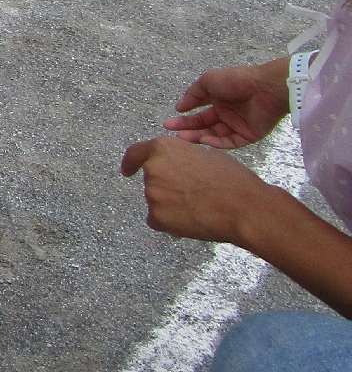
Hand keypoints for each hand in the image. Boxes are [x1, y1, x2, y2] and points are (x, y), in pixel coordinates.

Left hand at [122, 136, 273, 245]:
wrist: (244, 208)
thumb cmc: (232, 181)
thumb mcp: (205, 155)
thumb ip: (182, 158)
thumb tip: (176, 167)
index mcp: (163, 148)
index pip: (136, 153)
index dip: (130, 163)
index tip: (127, 171)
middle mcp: (152, 168)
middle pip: (152, 182)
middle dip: (168, 189)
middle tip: (193, 196)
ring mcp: (152, 193)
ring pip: (156, 203)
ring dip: (171, 206)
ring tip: (200, 208)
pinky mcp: (156, 216)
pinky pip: (157, 221)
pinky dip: (170, 223)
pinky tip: (192, 221)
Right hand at [165, 60, 289, 147]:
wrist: (265, 88)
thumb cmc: (235, 81)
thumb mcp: (208, 81)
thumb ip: (192, 94)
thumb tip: (179, 107)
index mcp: (218, 101)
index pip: (198, 114)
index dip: (184, 119)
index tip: (169, 123)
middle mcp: (227, 114)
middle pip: (204, 126)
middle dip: (188, 130)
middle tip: (173, 134)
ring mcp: (238, 126)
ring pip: (215, 135)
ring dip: (199, 137)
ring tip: (184, 138)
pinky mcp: (249, 136)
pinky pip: (231, 143)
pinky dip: (218, 143)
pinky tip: (204, 141)